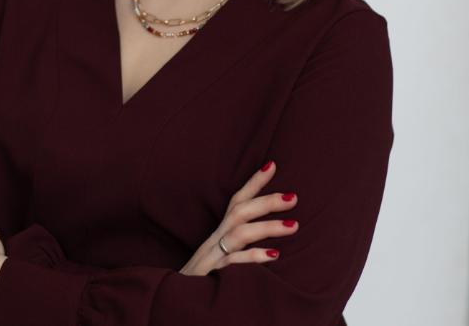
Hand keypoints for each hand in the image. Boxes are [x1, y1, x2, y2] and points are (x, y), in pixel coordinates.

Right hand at [179, 161, 297, 275]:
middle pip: (239, 212)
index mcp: (219, 233)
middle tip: (293, 197)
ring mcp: (212, 257)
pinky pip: (233, 263)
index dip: (254, 183)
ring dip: (267, 227)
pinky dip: (253, 257)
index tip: (272, 165)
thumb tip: (270, 234)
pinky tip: (274, 256)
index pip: (236, 201)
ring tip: (294, 225)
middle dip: (266, 201)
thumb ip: (239, 244)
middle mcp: (215, 240)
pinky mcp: (211, 275)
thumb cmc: (204, 279)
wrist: (174, 302)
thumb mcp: (220, 256)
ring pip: (239, 234)